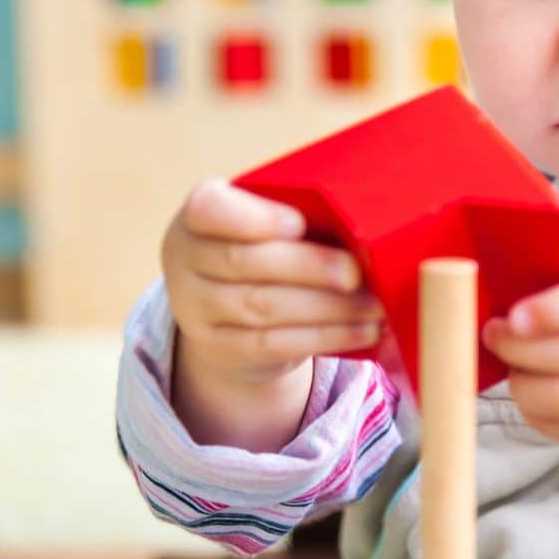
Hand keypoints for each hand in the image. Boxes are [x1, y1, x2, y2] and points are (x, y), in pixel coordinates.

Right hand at [162, 178, 383, 387]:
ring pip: (262, 307)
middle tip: (357, 273)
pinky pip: (275, 344)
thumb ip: (299, 211)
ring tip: (373, 307)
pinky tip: (362, 332)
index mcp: (197, 215)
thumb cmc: (265, 248)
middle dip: (308, 267)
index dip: (254, 217)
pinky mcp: (220, 349)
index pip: (209, 209)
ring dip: (327, 308)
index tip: (299, 224)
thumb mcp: (267, 221)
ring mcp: (195, 309)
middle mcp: (185, 259)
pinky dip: (325, 337)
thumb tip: (365, 221)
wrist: (229, 312)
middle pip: (244, 262)